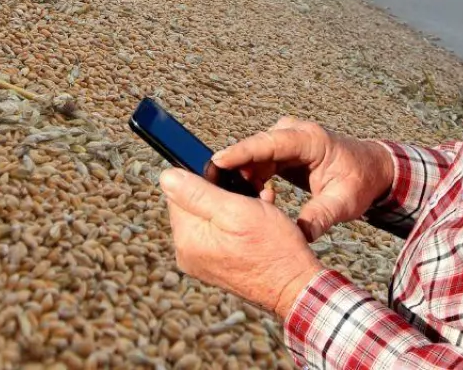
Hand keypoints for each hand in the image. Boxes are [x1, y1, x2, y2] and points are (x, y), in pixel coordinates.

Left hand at [159, 167, 322, 320]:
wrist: (296, 287)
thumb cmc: (272, 248)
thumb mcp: (236, 211)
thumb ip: (197, 193)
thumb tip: (166, 176)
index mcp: (187, 239)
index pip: (177, 192)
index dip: (204, 180)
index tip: (231, 183)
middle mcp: (187, 253)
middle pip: (193, 204)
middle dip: (221, 194)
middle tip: (250, 197)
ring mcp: (201, 262)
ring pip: (209, 216)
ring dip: (232, 206)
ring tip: (257, 209)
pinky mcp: (216, 266)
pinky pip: (218, 233)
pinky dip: (236, 223)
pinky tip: (256, 223)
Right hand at [212, 117, 394, 241]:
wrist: (371, 169)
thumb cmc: (360, 182)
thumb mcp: (344, 202)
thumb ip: (321, 216)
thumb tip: (300, 237)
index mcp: (311, 140)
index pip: (270, 142)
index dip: (242, 151)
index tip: (218, 161)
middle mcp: (295, 133)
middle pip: (257, 147)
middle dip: (236, 167)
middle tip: (217, 191)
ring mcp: (288, 139)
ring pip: (255, 154)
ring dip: (244, 175)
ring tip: (240, 200)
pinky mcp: (283, 149)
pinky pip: (260, 160)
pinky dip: (253, 176)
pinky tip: (252, 196)